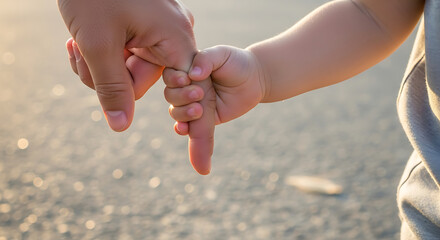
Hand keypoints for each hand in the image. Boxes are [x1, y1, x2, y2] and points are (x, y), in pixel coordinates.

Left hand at [58, 0, 195, 130]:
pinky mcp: (140, 27)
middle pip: (146, 80)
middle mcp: (171, 33)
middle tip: (82, 63)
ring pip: (130, 70)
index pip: (185, 86)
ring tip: (75, 48)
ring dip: (99, 69)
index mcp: (175, 36)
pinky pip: (125, 54)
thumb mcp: (97, 44)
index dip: (176, 106)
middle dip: (110, 80)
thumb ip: (111, 89)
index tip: (180, 130)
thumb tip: (122, 127)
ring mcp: (155, 29)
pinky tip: (78, 42)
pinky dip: (101, 55)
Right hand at [164, 45, 264, 136]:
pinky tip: (184, 129)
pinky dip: (182, 129)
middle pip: (171, 95)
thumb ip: (206, 59)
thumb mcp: (221, 54)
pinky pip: (187, 127)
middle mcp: (185, 88)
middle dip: (181, 97)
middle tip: (200, 94)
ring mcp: (192, 104)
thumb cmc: (236, 62)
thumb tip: (192, 74)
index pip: (170, 76)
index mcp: (185, 69)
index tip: (186, 79)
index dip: (173, 79)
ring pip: (176, 112)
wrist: (254, 80)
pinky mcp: (202, 119)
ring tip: (199, 111)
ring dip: (183, 114)